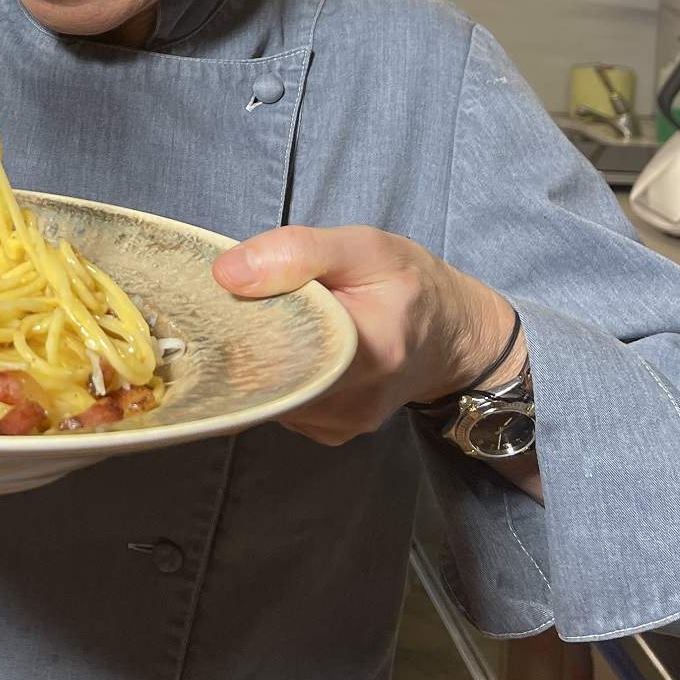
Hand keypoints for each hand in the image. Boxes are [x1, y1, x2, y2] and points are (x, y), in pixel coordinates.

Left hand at [213, 225, 520, 445]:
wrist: (452, 335)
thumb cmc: (409, 285)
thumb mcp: (365, 248)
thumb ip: (298, 252)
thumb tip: (227, 274)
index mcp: (369, 351)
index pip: (277, 345)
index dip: (243, 320)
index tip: (233, 293)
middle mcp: (353, 402)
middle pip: (265, 374)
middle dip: (246, 338)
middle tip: (251, 302)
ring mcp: (340, 424)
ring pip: (269, 391)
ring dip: (260, 356)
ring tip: (279, 320)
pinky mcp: (330, 431)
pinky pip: (282, 402)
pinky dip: (276, 373)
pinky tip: (292, 347)